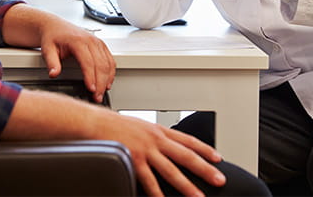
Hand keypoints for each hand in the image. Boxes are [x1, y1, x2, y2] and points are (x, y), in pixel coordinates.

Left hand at [38, 19, 115, 102]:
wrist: (54, 26)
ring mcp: (97, 42)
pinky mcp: (101, 45)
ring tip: (102, 93)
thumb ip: (51, 63)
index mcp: (78, 41)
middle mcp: (90, 41)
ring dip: (107, 80)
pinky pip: (110, 60)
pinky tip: (107, 82)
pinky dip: (111, 73)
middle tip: (97, 97)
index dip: (91, 77)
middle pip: (101, 65)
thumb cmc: (51, 37)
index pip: (88, 62)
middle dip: (100, 83)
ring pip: (108, 63)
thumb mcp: (47, 50)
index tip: (91, 89)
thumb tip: (53, 74)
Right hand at [94, 109, 226, 196]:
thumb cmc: (112, 125)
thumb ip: (153, 136)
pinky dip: (157, 192)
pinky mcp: (133, 161)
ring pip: (171, 171)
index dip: (205, 149)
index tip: (217, 158)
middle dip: (204, 169)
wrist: (93, 122)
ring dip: (187, 185)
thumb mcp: (139, 126)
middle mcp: (155, 140)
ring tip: (198, 196)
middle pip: (185, 156)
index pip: (188, 140)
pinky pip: (148, 180)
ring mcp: (145, 151)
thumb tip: (165, 145)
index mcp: (158, 130)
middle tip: (219, 179)